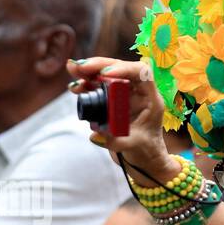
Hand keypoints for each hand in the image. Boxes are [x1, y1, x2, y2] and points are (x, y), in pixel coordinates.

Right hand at [68, 57, 174, 181]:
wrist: (144, 158)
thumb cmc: (146, 150)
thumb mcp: (133, 146)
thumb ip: (116, 141)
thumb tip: (95, 134)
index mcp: (150, 98)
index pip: (141, 73)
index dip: (124, 69)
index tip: (104, 75)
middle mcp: (137, 92)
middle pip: (120, 68)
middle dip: (99, 65)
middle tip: (79, 67)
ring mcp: (124, 95)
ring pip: (107, 75)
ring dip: (89, 71)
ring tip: (72, 70)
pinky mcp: (112, 101)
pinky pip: (99, 87)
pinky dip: (86, 84)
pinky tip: (75, 86)